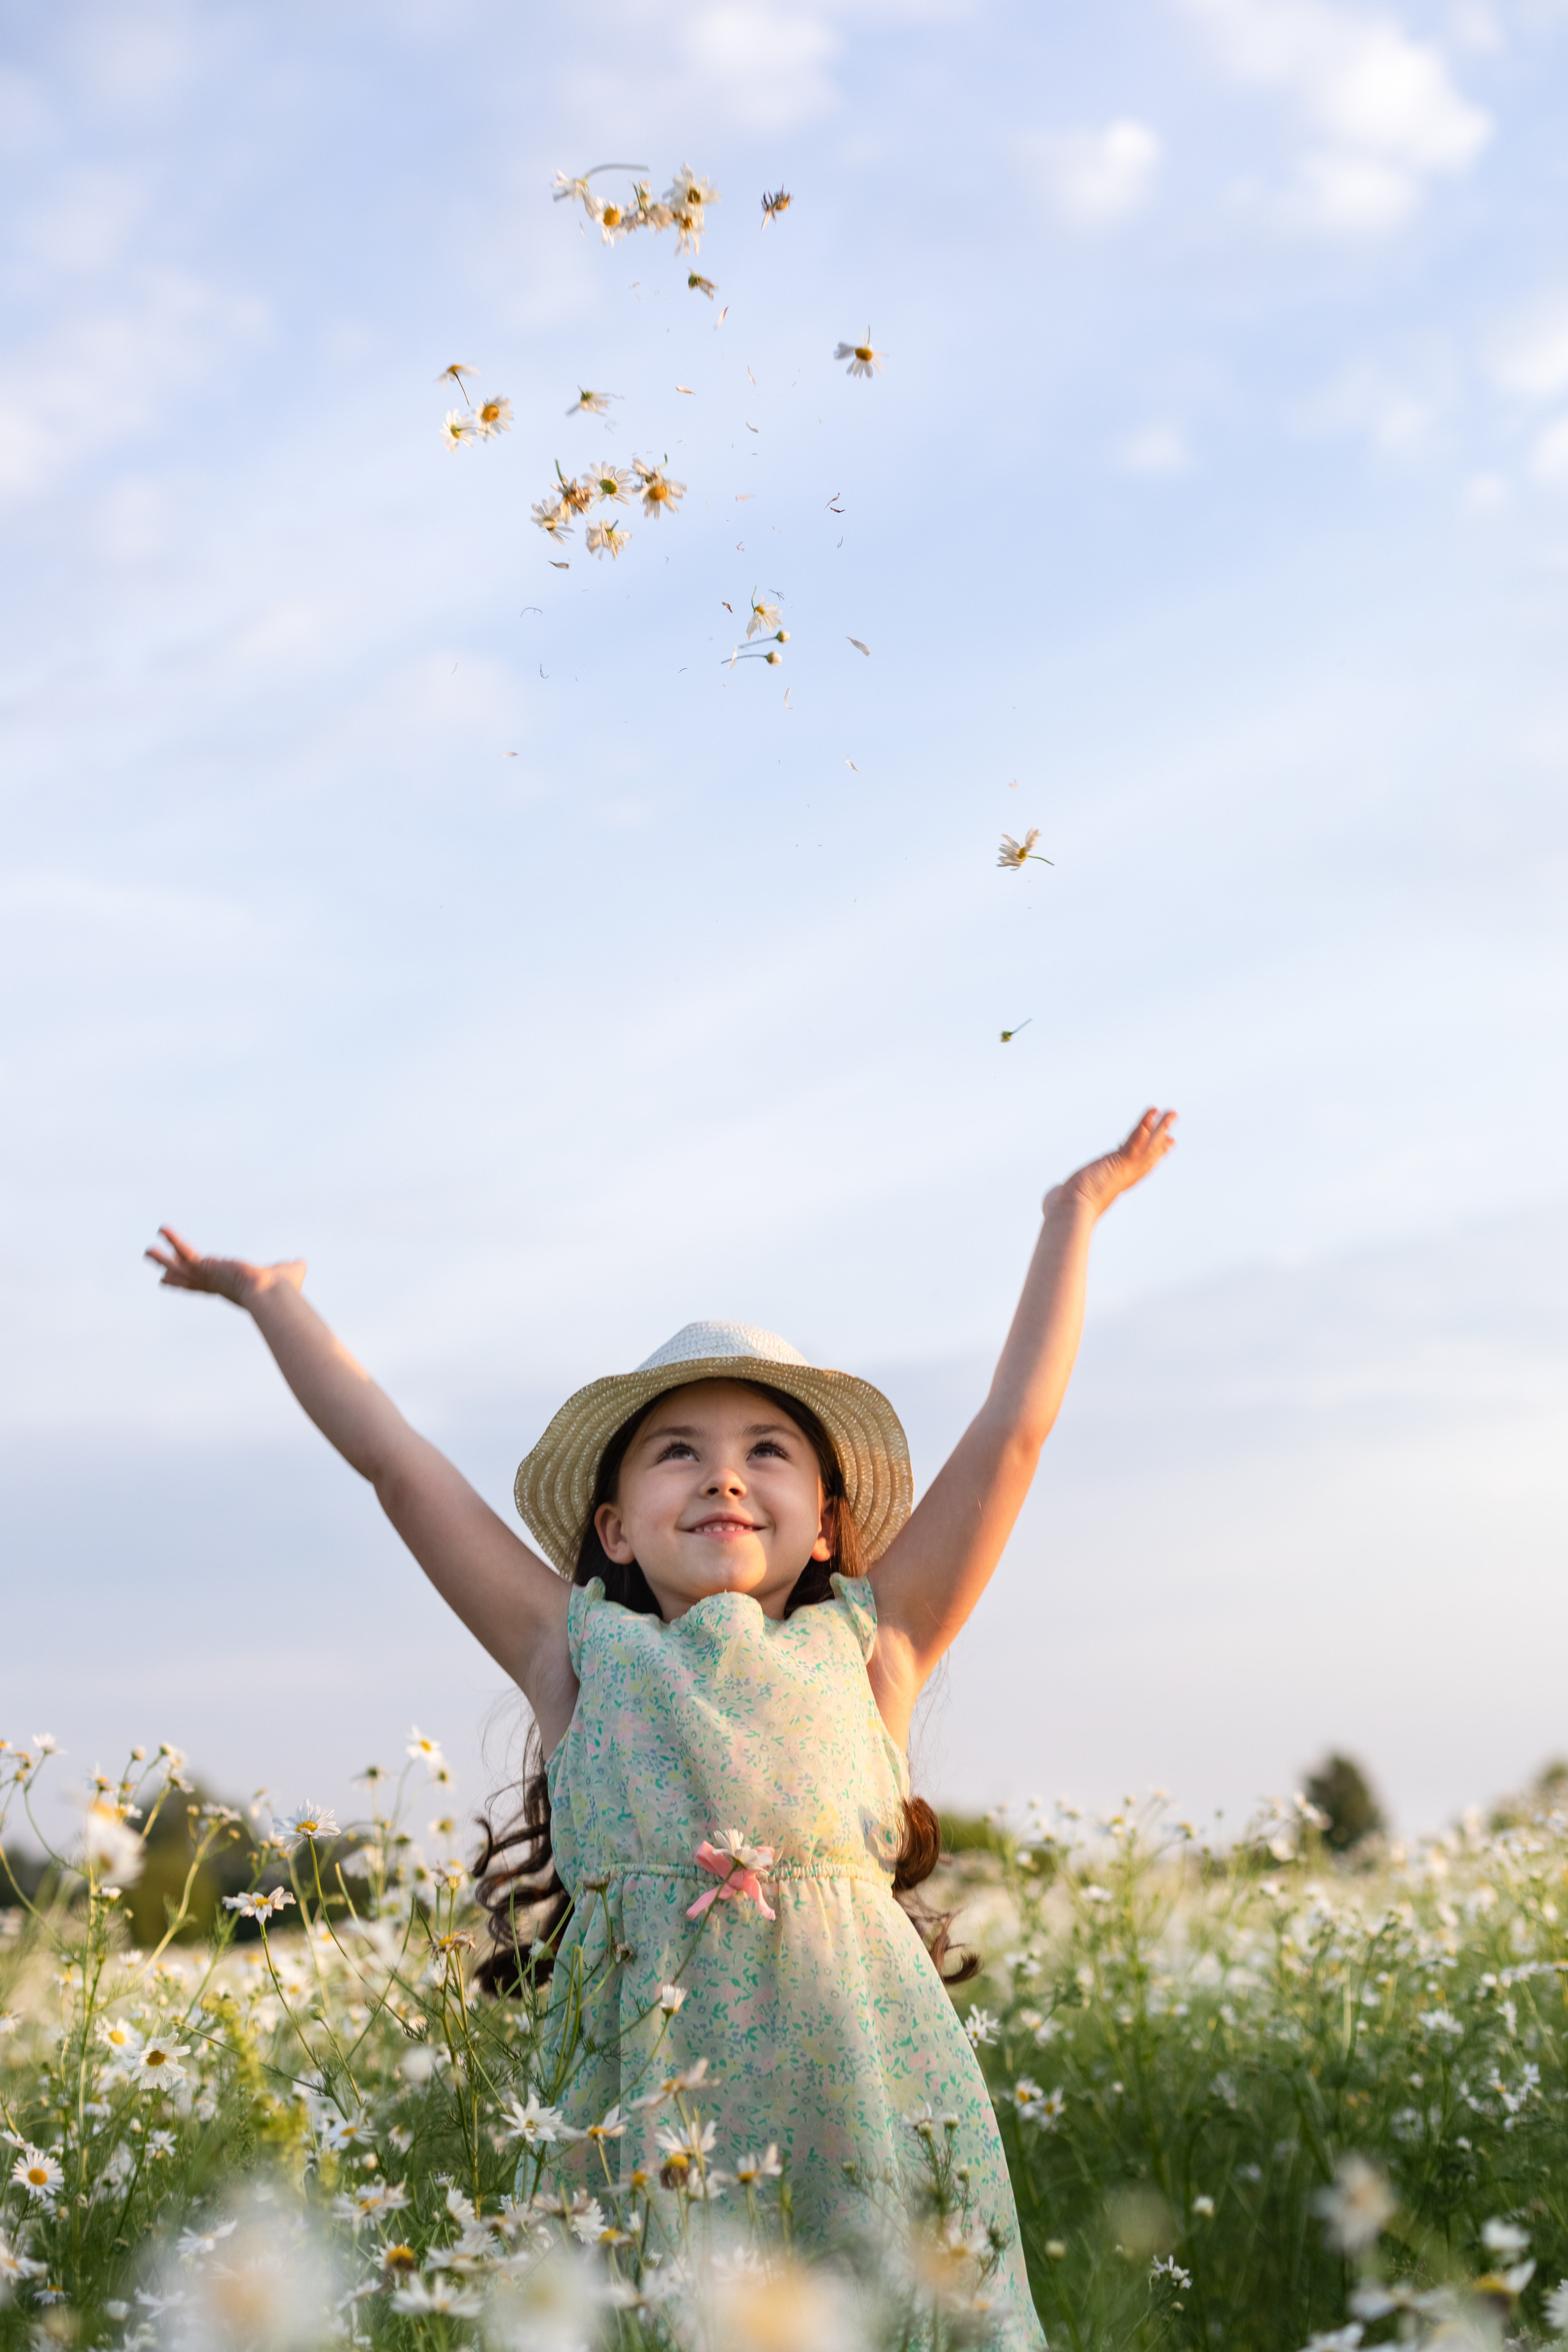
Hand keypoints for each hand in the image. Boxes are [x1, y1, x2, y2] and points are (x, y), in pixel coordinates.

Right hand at [144, 1226, 305, 1309]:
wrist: (272, 1295)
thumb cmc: (283, 1289)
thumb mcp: (289, 1272)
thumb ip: (292, 1267)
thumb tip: (302, 1263)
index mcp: (231, 1286)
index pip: (207, 1283)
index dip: (193, 1279)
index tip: (179, 1278)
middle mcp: (216, 1284)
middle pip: (189, 1278)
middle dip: (173, 1272)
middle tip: (158, 1267)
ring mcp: (209, 1277)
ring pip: (182, 1267)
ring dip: (164, 1259)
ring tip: (147, 1252)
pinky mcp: (207, 1267)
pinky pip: (188, 1253)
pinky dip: (175, 1240)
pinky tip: (162, 1230)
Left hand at [1046, 1108, 1176, 1218]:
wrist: (1070, 1213)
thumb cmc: (1064, 1211)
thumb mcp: (1068, 1196)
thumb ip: (1064, 1191)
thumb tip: (1053, 1193)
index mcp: (1117, 1182)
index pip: (1142, 1164)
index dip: (1157, 1152)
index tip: (1170, 1142)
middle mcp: (1126, 1176)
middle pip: (1151, 1153)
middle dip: (1163, 1135)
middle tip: (1174, 1119)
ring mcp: (1124, 1170)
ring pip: (1148, 1145)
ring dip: (1161, 1127)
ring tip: (1173, 1112)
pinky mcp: (1117, 1163)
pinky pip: (1133, 1143)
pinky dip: (1142, 1129)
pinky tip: (1151, 1114)